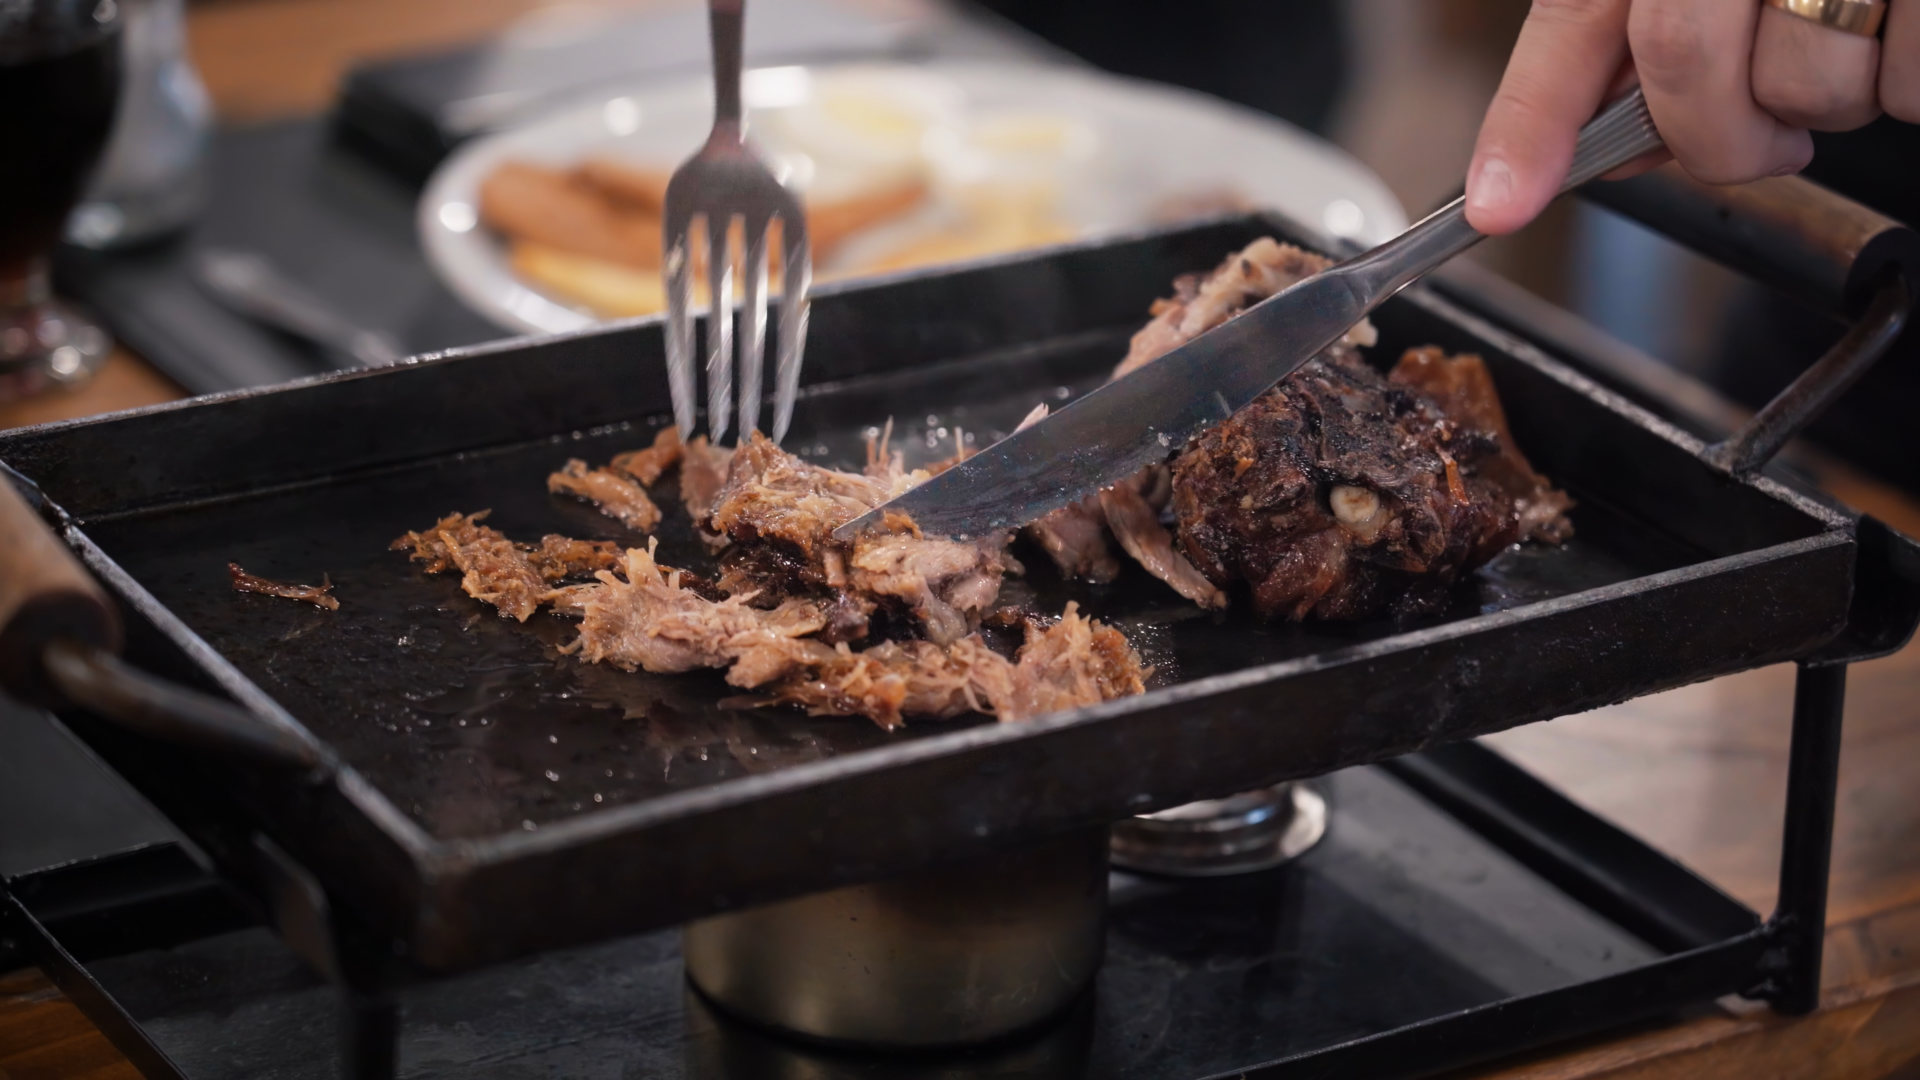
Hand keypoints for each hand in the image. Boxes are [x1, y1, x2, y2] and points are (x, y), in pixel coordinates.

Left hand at [1465, 0, 1919, 234]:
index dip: (1530, 122)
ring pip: (1806, 84)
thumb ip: (1639, 40)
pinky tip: (1905, 30)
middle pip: (1684, 64)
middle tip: (1757, 136)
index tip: (1498, 206)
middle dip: (1715, 134)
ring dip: (1828, 101)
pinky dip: (1909, 83)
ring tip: (1854, 34)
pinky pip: (1909, 86)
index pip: (1573, 21)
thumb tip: (1596, 149)